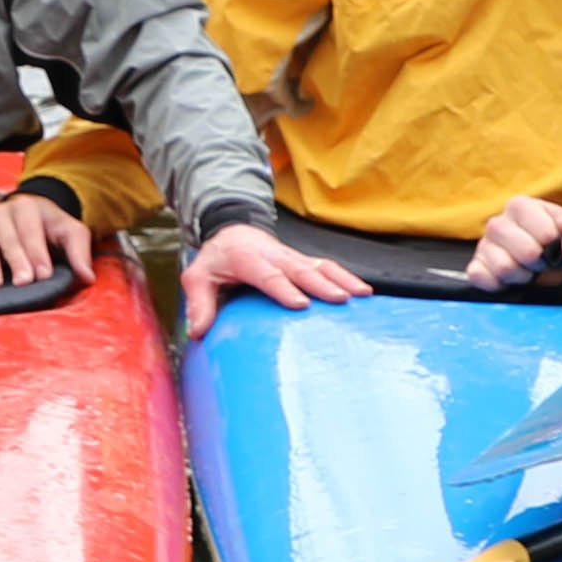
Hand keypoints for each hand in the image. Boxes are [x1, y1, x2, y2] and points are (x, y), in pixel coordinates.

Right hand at [0, 187, 93, 291]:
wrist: (27, 215)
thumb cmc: (49, 226)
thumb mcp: (70, 232)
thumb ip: (79, 252)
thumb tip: (87, 277)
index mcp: (27, 207)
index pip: (31, 230)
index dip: (37, 252)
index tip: (44, 273)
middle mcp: (1, 212)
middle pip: (6, 236)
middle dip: (15, 260)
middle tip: (23, 281)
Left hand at [179, 218, 374, 337]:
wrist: (232, 230)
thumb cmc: (217, 259)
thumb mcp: (197, 277)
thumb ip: (199, 302)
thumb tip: (198, 331)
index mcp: (248, 259)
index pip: (268, 275)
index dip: (284, 288)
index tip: (301, 304)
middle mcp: (275, 256)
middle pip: (301, 269)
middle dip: (322, 284)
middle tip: (341, 299)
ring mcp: (292, 258)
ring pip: (321, 265)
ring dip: (342, 279)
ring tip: (363, 294)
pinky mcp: (303, 262)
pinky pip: (327, 267)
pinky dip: (346, 277)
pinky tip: (364, 291)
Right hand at [467, 196, 561, 289]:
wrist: (548, 260)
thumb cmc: (560, 240)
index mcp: (521, 206)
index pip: (544, 234)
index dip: (553, 245)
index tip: (553, 245)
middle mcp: (497, 223)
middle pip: (526, 252)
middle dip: (540, 263)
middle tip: (541, 261)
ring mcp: (484, 246)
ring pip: (505, 268)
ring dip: (522, 276)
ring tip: (526, 270)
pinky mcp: (476, 267)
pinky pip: (479, 277)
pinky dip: (498, 285)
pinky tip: (509, 281)